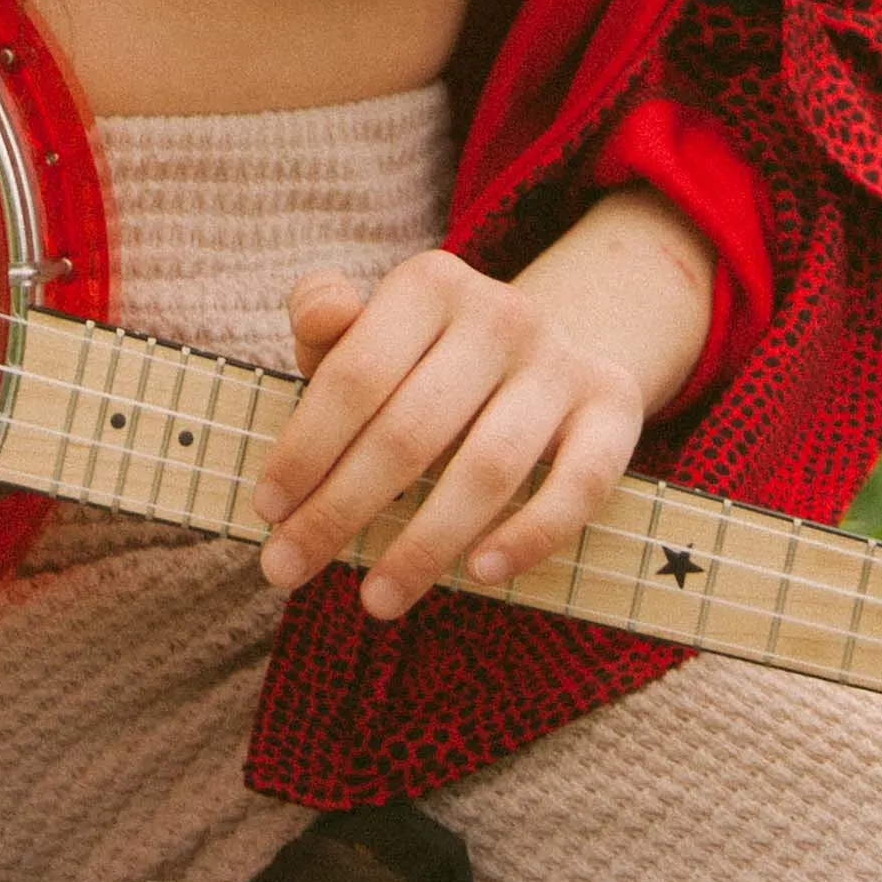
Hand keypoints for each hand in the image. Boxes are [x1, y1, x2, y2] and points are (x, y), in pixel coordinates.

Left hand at [249, 191, 710, 620]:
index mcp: (430, 282)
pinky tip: (478, 574)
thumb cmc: (426, 360)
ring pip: (489, 467)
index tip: (266, 512)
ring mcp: (562, 360)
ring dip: (424, 543)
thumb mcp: (372, 331)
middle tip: (288, 569)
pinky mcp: (615, 407)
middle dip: (340, 509)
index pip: (354, 374)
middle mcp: (502, 312)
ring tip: (375, 599)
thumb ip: (328, 322)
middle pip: (411, 429)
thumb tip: (321, 315)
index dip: (305, 448)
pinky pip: (579, 484)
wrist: (546, 349)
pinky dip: (530, 534)